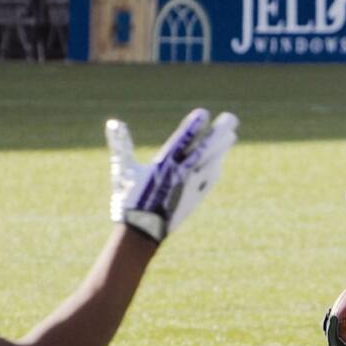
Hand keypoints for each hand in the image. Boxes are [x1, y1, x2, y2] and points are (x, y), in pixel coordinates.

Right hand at [108, 108, 238, 241]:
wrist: (142, 232)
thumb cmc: (129, 200)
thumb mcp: (123, 170)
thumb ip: (121, 145)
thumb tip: (113, 122)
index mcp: (163, 165)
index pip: (182, 141)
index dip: (194, 127)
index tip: (204, 113)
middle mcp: (181, 174)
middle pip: (205, 149)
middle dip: (219, 133)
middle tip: (231, 118)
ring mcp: (191, 187)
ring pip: (211, 162)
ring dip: (222, 148)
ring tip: (232, 134)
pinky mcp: (195, 198)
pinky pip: (209, 180)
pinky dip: (216, 168)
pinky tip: (221, 160)